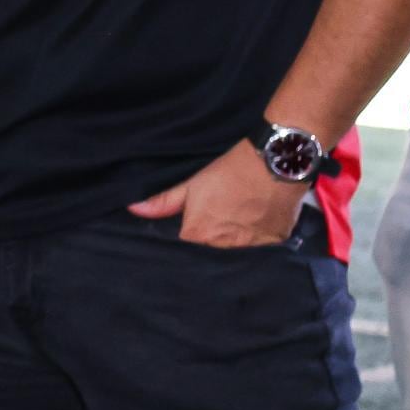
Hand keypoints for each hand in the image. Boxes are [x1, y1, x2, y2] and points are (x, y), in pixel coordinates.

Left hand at [129, 138, 309, 248]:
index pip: (188, 245)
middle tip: (223, 213)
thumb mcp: (193, 183)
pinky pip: (264, 245)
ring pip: (238, 247)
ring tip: (243, 213)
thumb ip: (164, 201)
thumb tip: (133, 209)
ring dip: (237, 236)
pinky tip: (261, 216)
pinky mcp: (276, 242)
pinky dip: (261, 234)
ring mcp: (253, 246)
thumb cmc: (231, 170)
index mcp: (199, 235)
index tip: (198, 222)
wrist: (276, 161)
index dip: (192, 232)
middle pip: (213, 248)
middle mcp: (224, 247)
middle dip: (213, 236)